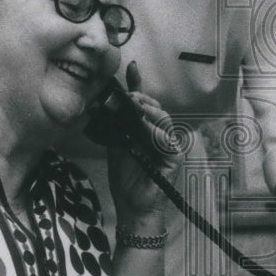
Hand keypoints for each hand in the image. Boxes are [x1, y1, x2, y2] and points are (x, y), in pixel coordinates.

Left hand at [107, 61, 182, 223]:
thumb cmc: (126, 179)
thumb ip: (114, 124)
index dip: (139, 84)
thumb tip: (100, 103)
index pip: (144, 103)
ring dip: (149, 110)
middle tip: (128, 93)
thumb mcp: (115, 145)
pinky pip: (167, 140)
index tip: (131, 67)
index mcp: (147, 130)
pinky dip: (155, 131)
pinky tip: (144, 125)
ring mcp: (170, 146)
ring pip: (164, 119)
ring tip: (136, 104)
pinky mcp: (175, 158)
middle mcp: (161, 135)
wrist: (132, 207)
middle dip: (142, 98)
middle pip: (156, 107)